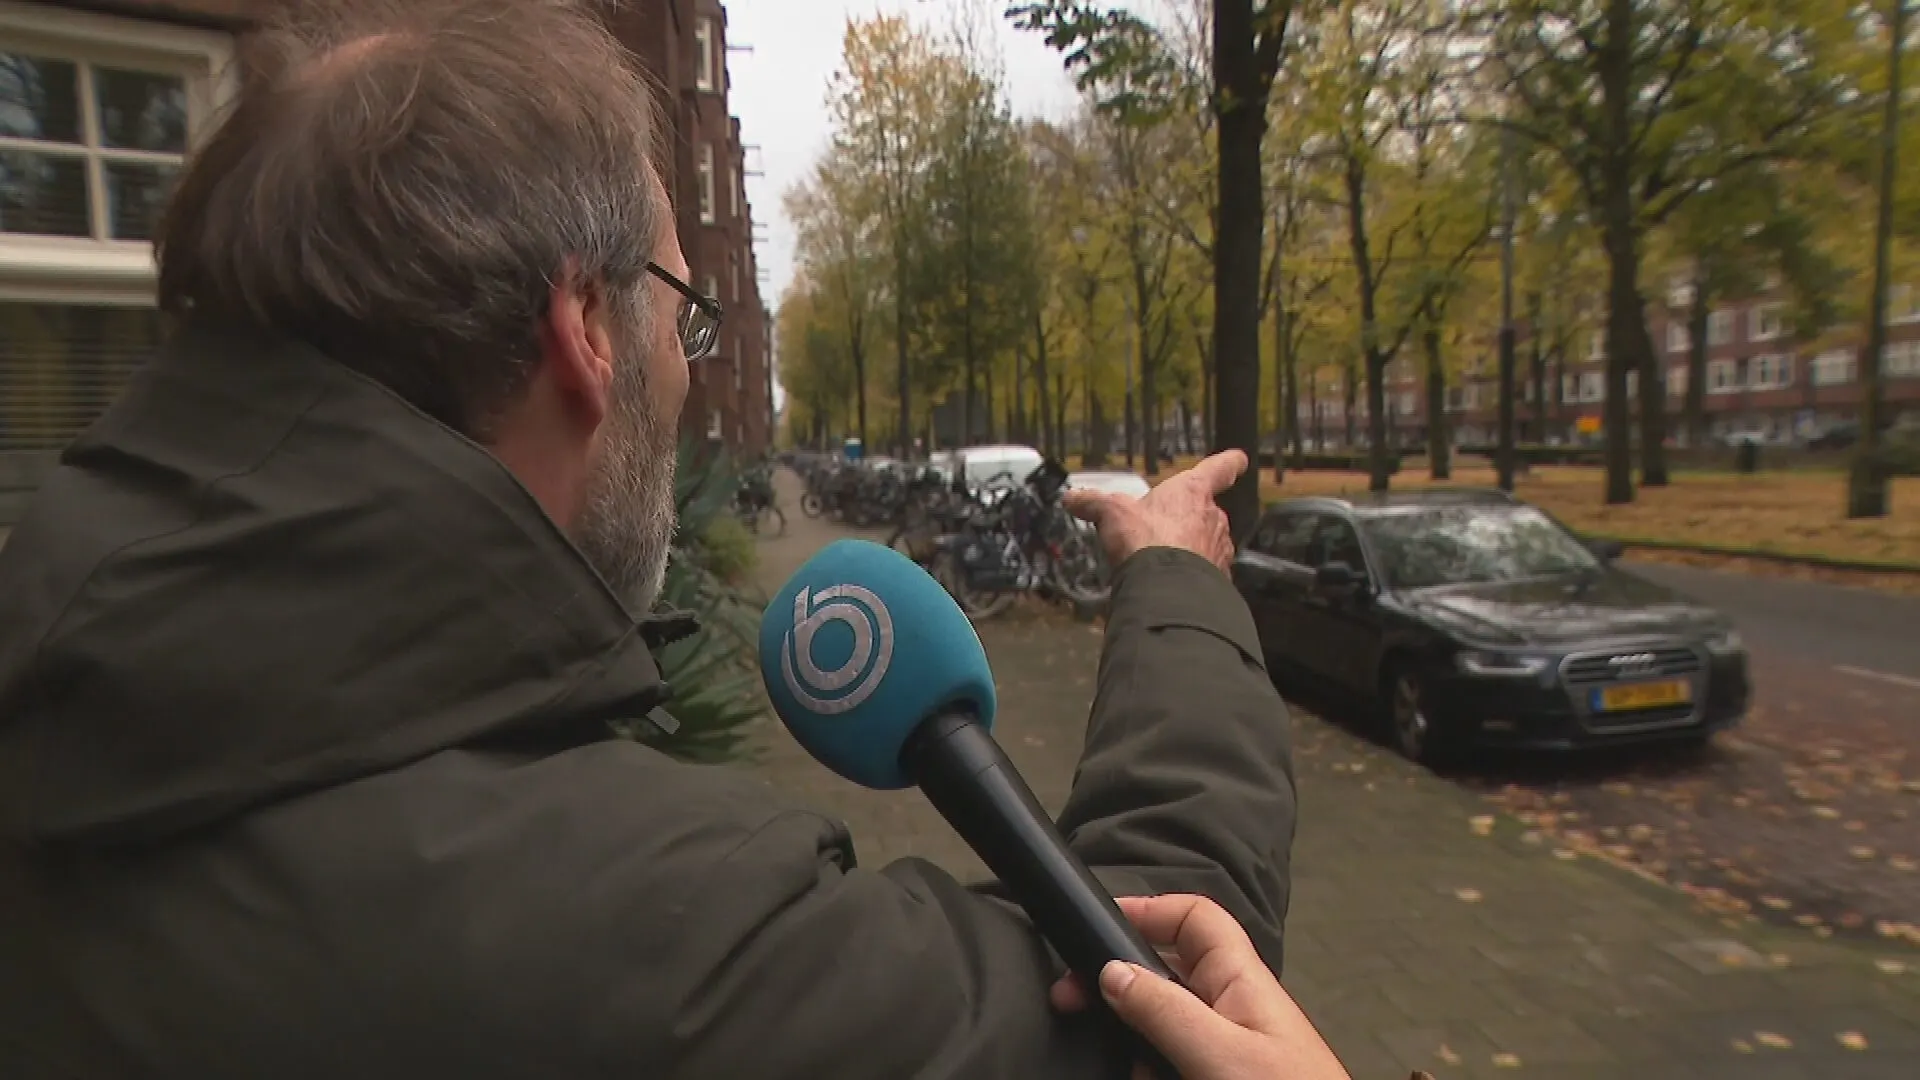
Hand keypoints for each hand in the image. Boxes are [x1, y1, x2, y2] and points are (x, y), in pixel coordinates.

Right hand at [1050, 894, 1351, 1079]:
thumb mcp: (1218, 1053)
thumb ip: (1164, 1010)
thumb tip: (1113, 971)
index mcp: (1242, 980)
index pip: (1195, 919)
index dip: (1151, 910)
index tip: (1100, 926)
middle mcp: (1235, 1007)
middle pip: (1168, 972)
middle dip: (1123, 984)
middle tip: (1075, 999)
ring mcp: (1228, 1047)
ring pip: (1164, 1023)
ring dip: (1136, 1039)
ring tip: (1122, 1059)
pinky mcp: (1221, 1076)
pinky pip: (1175, 1060)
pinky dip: (1153, 1068)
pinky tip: (1145, 1079)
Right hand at [1061, 450, 1245, 572]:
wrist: (1167, 590)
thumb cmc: (1147, 541)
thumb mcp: (1112, 514)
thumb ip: (1093, 503)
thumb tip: (1073, 497)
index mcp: (1192, 492)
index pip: (1219, 468)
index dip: (1229, 462)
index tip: (1238, 459)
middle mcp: (1213, 518)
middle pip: (1207, 510)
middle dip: (1188, 517)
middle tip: (1163, 524)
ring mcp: (1218, 550)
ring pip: (1207, 542)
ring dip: (1190, 547)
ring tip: (1162, 557)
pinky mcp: (1217, 579)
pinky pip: (1206, 572)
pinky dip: (1191, 574)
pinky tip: (1170, 580)